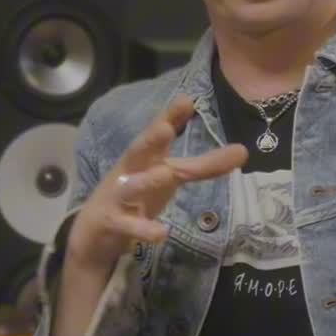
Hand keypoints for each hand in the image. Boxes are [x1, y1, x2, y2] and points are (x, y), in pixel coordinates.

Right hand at [69, 95, 247, 270]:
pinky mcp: (111, 222)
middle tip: (164, 128)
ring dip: (146, 181)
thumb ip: (201, 164)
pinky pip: (129, 226)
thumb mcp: (168, 177)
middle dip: (150, 138)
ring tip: (164, 175)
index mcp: (146, 158)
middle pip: (139, 150)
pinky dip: (144, 229)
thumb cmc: (136, 197)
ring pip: (131, 186)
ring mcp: (118, 196)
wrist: (94, 232)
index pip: (159, 133)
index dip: (171, 117)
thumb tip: (241, 149)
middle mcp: (131, 171)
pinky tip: (161, 233)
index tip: (187, 101)